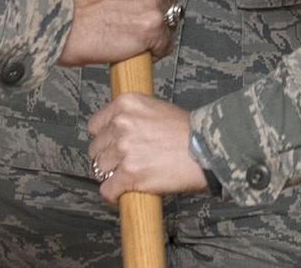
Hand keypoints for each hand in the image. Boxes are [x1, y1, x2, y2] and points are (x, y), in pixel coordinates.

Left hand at [86, 94, 205, 200]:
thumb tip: (116, 132)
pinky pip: (107, 190)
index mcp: (125, 104)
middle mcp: (120, 124)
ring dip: (111, 175)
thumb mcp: (155, 109)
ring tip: (126, 177)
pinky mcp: (129, 174)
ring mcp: (123, 149)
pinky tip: (123, 193)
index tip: (111, 146)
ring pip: (99, 169)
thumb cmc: (186, 130)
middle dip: (108, 158)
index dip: (104, 139)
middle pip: (96, 148)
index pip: (95, 125)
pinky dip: (114, 194)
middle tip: (122, 163)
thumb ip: (132, 117)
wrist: (205, 148)